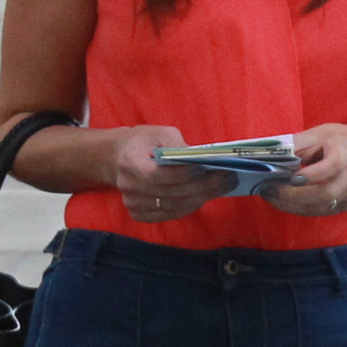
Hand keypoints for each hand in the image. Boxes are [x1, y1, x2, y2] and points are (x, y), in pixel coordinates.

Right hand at [108, 128, 232, 224]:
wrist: (118, 159)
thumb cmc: (143, 142)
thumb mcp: (159, 132)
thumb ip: (175, 142)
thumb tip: (196, 157)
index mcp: (131, 164)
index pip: (163, 174)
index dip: (188, 173)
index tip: (212, 167)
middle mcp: (130, 188)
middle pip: (174, 193)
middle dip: (205, 186)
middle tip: (229, 178)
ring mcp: (134, 205)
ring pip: (176, 207)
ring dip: (202, 197)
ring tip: (223, 186)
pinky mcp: (140, 215)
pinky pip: (171, 214)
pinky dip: (190, 206)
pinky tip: (205, 195)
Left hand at [260, 124, 346, 216]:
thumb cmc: (336, 141)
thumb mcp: (318, 134)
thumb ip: (297, 144)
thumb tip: (271, 156)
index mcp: (344, 150)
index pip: (333, 165)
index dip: (312, 174)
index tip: (292, 177)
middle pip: (326, 192)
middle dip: (294, 195)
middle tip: (270, 189)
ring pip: (321, 206)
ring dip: (292, 204)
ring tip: (270, 195)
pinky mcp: (345, 204)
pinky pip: (319, 211)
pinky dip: (298, 208)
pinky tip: (282, 201)